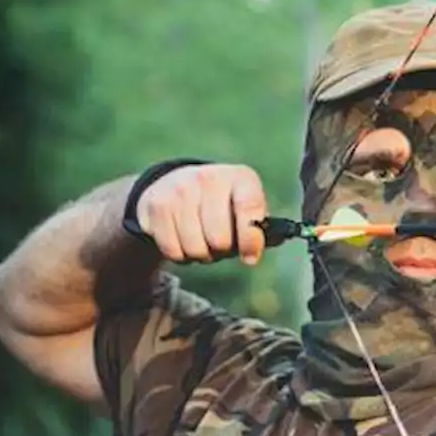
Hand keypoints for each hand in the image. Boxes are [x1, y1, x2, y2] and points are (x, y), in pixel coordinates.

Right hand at [133, 164, 268, 264]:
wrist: (172, 183)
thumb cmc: (221, 204)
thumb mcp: (244, 205)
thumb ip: (261, 226)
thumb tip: (278, 238)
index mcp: (241, 177)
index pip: (250, 209)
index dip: (251, 240)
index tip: (250, 258)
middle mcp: (209, 178)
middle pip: (220, 238)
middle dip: (222, 251)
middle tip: (220, 244)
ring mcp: (180, 190)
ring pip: (196, 248)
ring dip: (202, 255)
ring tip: (202, 242)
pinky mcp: (157, 205)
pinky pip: (173, 251)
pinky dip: (181, 256)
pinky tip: (183, 241)